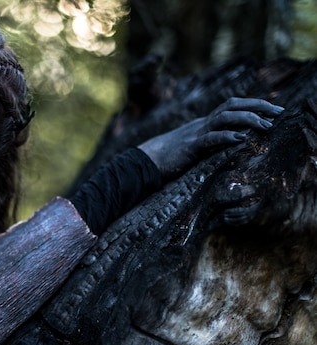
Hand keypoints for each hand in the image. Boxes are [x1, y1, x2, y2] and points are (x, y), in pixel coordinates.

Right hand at [138, 97, 284, 179]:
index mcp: (203, 123)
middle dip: (257, 106)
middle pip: (232, 104)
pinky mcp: (190, 146)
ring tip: (265, 125)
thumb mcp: (192, 147)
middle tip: (278, 112)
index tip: (272, 109)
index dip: (252, 104)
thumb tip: (229, 146)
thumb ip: (209, 143)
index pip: (231, 105)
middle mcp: (201, 123)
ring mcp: (195, 133)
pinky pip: (211, 138)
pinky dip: (228, 136)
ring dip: (248, 119)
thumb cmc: (167, 157)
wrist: (144, 161)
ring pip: (225, 117)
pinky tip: (241, 139)